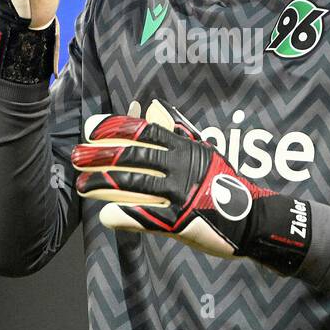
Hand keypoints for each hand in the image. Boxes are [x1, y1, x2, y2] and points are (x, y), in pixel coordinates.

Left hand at [71, 100, 313, 273]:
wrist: (252, 220)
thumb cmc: (225, 185)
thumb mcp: (205, 152)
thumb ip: (179, 132)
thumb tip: (156, 108)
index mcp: (184, 148)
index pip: (144, 131)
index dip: (115, 128)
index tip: (92, 128)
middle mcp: (180, 166)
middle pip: (132, 156)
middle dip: (99, 155)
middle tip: (77, 156)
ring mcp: (180, 193)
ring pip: (132, 184)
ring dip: (101, 184)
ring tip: (82, 186)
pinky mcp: (180, 221)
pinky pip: (144, 217)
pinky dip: (121, 216)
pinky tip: (104, 216)